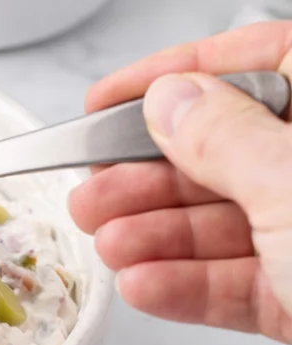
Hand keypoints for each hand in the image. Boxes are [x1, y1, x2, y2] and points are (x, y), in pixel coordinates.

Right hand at [69, 22, 291, 343]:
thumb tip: (169, 100)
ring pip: (228, 222)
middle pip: (227, 149)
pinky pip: (245, 282)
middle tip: (92, 186)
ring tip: (106, 243)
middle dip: (149, 175)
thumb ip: (224, 137)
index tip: (108, 96)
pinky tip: (144, 285)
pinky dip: (191, 285)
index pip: (252, 59)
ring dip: (157, 234)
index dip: (174, 72)